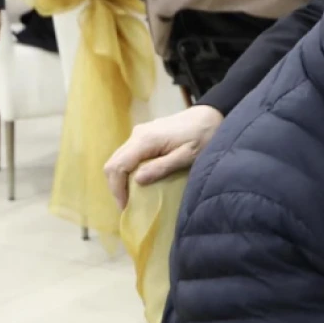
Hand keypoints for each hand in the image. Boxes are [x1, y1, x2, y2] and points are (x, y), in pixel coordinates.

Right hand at [103, 105, 223, 208]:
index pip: (117, 166)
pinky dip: (127, 169)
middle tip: (127, 204)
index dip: (117, 188)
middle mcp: (137, 134)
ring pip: (119, 158)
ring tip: (132, 196)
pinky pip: (128, 154)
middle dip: (116, 186)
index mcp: (145, 140)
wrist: (210, 116)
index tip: (125, 206)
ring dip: (121, 178)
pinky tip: (138, 181)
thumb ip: (162, 167)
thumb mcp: (187, 156)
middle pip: (113, 162)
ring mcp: (139, 133)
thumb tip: (137, 181)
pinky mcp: (144, 134)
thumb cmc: (203, 136)